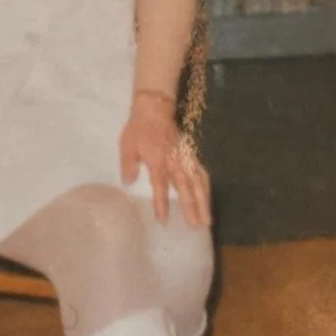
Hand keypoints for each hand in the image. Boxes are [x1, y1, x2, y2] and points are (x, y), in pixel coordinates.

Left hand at [119, 94, 211, 228]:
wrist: (155, 109)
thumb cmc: (139, 129)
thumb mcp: (127, 145)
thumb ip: (128, 164)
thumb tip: (128, 183)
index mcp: (158, 160)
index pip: (161, 185)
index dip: (162, 203)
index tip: (163, 220)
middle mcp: (175, 161)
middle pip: (186, 187)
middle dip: (192, 207)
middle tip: (196, 226)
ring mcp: (185, 158)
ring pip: (198, 182)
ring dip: (204, 201)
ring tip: (207, 220)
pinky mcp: (190, 155)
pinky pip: (202, 173)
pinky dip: (206, 187)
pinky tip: (208, 199)